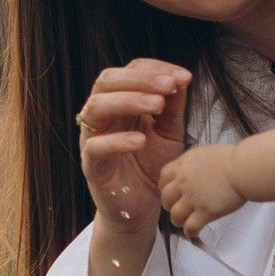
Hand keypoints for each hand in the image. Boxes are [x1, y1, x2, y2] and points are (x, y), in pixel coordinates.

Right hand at [76, 59, 191, 238]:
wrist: (144, 205)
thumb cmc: (152, 165)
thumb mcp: (170, 133)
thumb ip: (173, 108)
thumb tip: (181, 79)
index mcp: (121, 102)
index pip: (129, 71)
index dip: (155, 69)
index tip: (183, 78)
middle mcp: (103, 115)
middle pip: (107, 81)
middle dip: (140, 79)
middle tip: (169, 86)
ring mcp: (93, 138)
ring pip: (96, 107)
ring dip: (128, 101)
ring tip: (157, 106)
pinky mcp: (91, 165)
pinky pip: (95, 147)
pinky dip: (117, 140)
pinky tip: (141, 140)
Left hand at [159, 143, 246, 237]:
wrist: (245, 169)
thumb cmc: (232, 159)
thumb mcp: (205, 153)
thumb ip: (193, 164)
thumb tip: (191, 171)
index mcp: (183, 165)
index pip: (163, 179)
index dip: (165, 188)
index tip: (172, 192)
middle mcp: (183, 182)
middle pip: (166, 199)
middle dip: (171, 205)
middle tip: (180, 207)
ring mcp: (193, 198)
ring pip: (175, 216)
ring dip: (179, 220)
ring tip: (187, 221)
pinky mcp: (205, 212)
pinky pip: (190, 227)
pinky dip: (190, 231)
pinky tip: (195, 230)